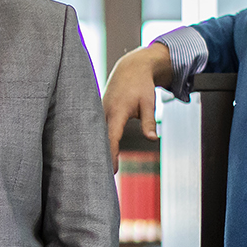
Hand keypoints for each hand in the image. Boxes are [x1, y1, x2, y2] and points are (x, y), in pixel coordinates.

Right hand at [101, 44, 170, 166]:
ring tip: (95, 170)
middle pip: (99, 139)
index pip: (111, 138)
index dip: (111, 155)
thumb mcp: (149, 103)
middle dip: (100, 158)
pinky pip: (95, 128)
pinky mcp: (97, 111)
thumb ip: (149, 121)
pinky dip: (95, 140)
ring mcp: (98, 111)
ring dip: (96, 150)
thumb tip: (152, 139)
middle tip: (101, 179)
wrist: (131, 67)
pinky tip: (95, 154)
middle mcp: (104, 112)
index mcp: (117, 111)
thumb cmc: (141, 85)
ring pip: (94, 134)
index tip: (112, 171)